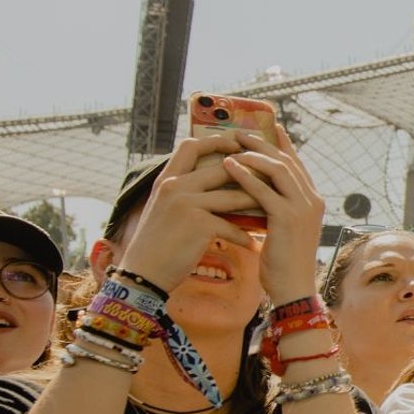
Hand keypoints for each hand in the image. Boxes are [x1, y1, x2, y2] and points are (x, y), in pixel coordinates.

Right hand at [115, 136, 259, 289]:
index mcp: (166, 179)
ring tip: (271, 209)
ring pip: (232, 197)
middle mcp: (175, 186)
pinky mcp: (198, 225)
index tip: (236, 144)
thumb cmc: (155, 243)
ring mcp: (187, 204)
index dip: (215, 141)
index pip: (190, 146)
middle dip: (248, 173)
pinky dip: (244, 237)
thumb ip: (181, 192)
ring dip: (254, 204)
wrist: (142, 272)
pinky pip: (231, 226)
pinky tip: (253, 244)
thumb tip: (209, 183)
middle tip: (268, 179)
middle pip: (221, 169)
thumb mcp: (162, 208)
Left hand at [220, 126, 326, 302]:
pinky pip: (263, 189)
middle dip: (262, 143)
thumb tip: (255, 195)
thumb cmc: (283, 265)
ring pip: (277, 169)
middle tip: (239, 132)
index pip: (296, 164)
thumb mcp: (283, 231)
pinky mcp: (287, 218)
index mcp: (313, 201)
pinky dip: (244, 176)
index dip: (282, 143)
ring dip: (252, 154)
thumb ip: (275, 209)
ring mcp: (302, 207)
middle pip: (286, 160)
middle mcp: (312, 200)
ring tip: (231, 146)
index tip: (268, 127)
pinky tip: (228, 167)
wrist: (293, 290)